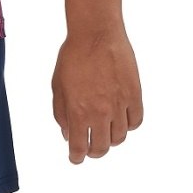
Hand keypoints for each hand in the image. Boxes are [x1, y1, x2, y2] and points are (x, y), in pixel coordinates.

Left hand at [51, 24, 142, 163]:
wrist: (96, 34)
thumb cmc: (73, 56)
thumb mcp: (58, 85)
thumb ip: (61, 112)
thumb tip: (68, 134)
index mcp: (78, 112)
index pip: (79, 148)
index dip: (77, 157)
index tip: (76, 158)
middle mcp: (100, 113)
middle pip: (102, 148)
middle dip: (94, 151)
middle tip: (90, 148)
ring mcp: (119, 105)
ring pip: (119, 138)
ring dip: (111, 139)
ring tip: (105, 133)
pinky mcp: (134, 95)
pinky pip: (135, 121)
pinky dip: (128, 126)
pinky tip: (121, 121)